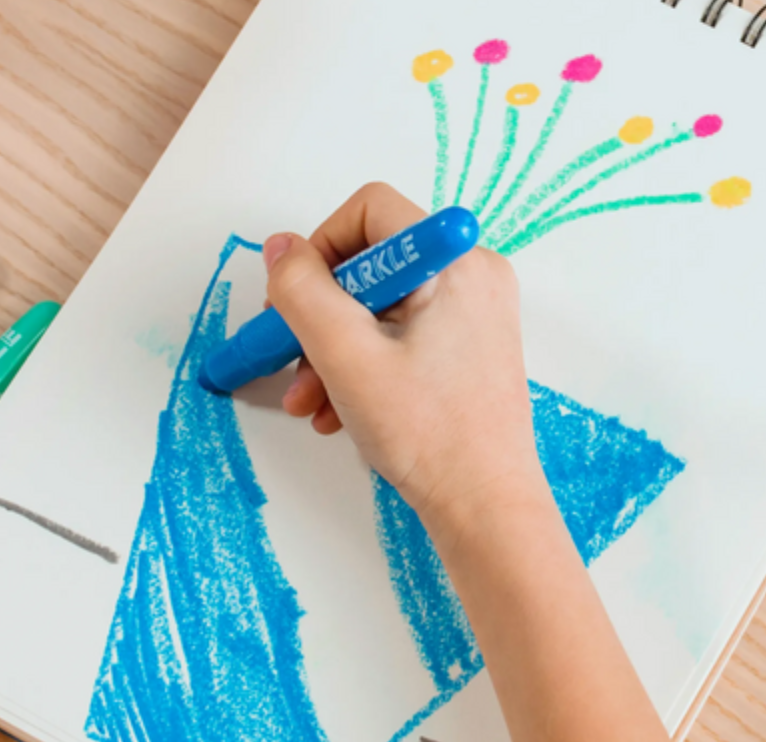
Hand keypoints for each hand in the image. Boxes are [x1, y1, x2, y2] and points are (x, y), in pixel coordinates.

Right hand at [268, 182, 548, 530]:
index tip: (294, 303)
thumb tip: (280, 248)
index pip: (369, 210)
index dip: (319, 250)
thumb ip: (302, 291)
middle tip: (290, 359)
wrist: (485, 506)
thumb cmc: (430, 435)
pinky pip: (399, 334)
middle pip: (368, 264)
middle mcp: (471, 275)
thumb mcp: (345, 356)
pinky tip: (335, 411)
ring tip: (308, 402)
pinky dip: (360, 365)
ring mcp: (473, 312)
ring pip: (377, 306)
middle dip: (318, 316)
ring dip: (330, 350)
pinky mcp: (467, 346)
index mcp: (454, 262)